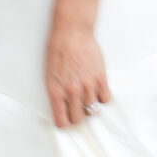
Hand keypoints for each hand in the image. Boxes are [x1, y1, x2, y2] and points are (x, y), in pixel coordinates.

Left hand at [46, 12, 111, 129]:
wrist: (71, 33)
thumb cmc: (59, 50)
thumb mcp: (50, 75)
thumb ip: (58, 93)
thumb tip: (64, 108)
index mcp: (55, 92)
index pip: (62, 122)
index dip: (65, 123)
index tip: (67, 121)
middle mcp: (71, 92)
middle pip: (79, 119)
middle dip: (78, 116)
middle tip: (79, 109)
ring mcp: (87, 86)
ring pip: (93, 110)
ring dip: (91, 105)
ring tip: (88, 94)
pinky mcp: (101, 78)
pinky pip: (106, 99)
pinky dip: (103, 97)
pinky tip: (98, 89)